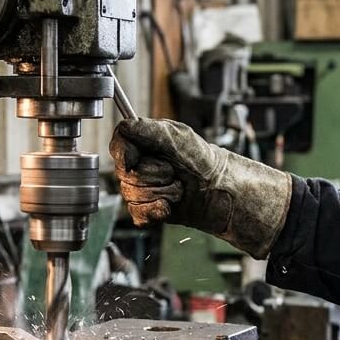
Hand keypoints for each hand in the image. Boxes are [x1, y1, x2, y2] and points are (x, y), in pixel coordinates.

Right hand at [110, 119, 293, 258]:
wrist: (220, 192)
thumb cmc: (204, 162)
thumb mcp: (178, 138)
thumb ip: (148, 131)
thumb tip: (125, 126)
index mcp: (144, 144)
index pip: (118, 145)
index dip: (125, 154)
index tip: (135, 159)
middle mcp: (140, 166)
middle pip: (125, 174)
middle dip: (155, 175)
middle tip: (175, 172)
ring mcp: (142, 189)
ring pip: (132, 195)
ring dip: (161, 192)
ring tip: (178, 188)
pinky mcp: (147, 211)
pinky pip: (137, 214)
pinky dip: (156, 211)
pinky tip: (170, 206)